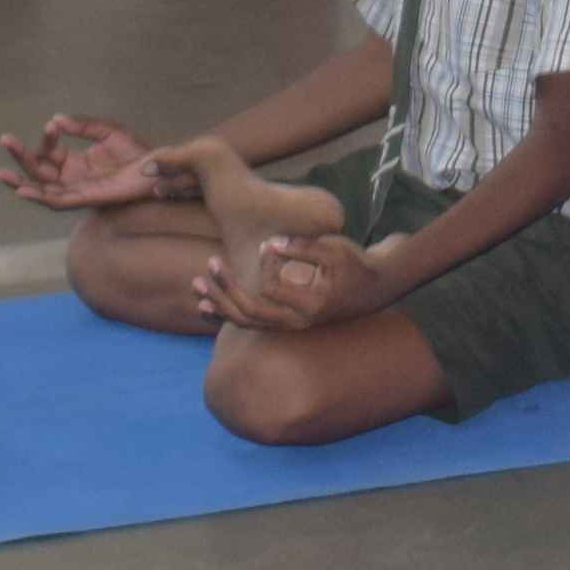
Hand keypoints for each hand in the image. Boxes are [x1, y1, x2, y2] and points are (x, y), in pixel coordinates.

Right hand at [0, 115, 166, 211]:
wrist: (156, 168)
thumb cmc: (135, 151)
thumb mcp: (107, 130)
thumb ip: (82, 125)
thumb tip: (55, 120)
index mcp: (74, 161)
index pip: (49, 151)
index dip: (47, 138)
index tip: (52, 126)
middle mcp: (71, 178)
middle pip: (37, 170)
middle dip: (20, 156)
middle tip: (4, 139)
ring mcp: (77, 189)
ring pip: (41, 189)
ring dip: (19, 182)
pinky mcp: (86, 199)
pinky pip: (57, 202)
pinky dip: (39, 197)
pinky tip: (23, 190)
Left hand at [198, 230, 389, 332]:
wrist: (374, 288)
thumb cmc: (355, 264)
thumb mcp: (334, 249)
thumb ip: (301, 247)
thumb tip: (266, 244)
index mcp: (309, 304)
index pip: (270, 288)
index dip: (263, 264)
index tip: (267, 244)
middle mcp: (296, 321)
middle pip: (249, 312)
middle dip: (225, 288)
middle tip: (210, 263)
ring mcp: (290, 325)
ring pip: (245, 322)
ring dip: (219, 304)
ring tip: (196, 286)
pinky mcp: (284, 322)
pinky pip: (250, 323)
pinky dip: (226, 314)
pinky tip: (205, 305)